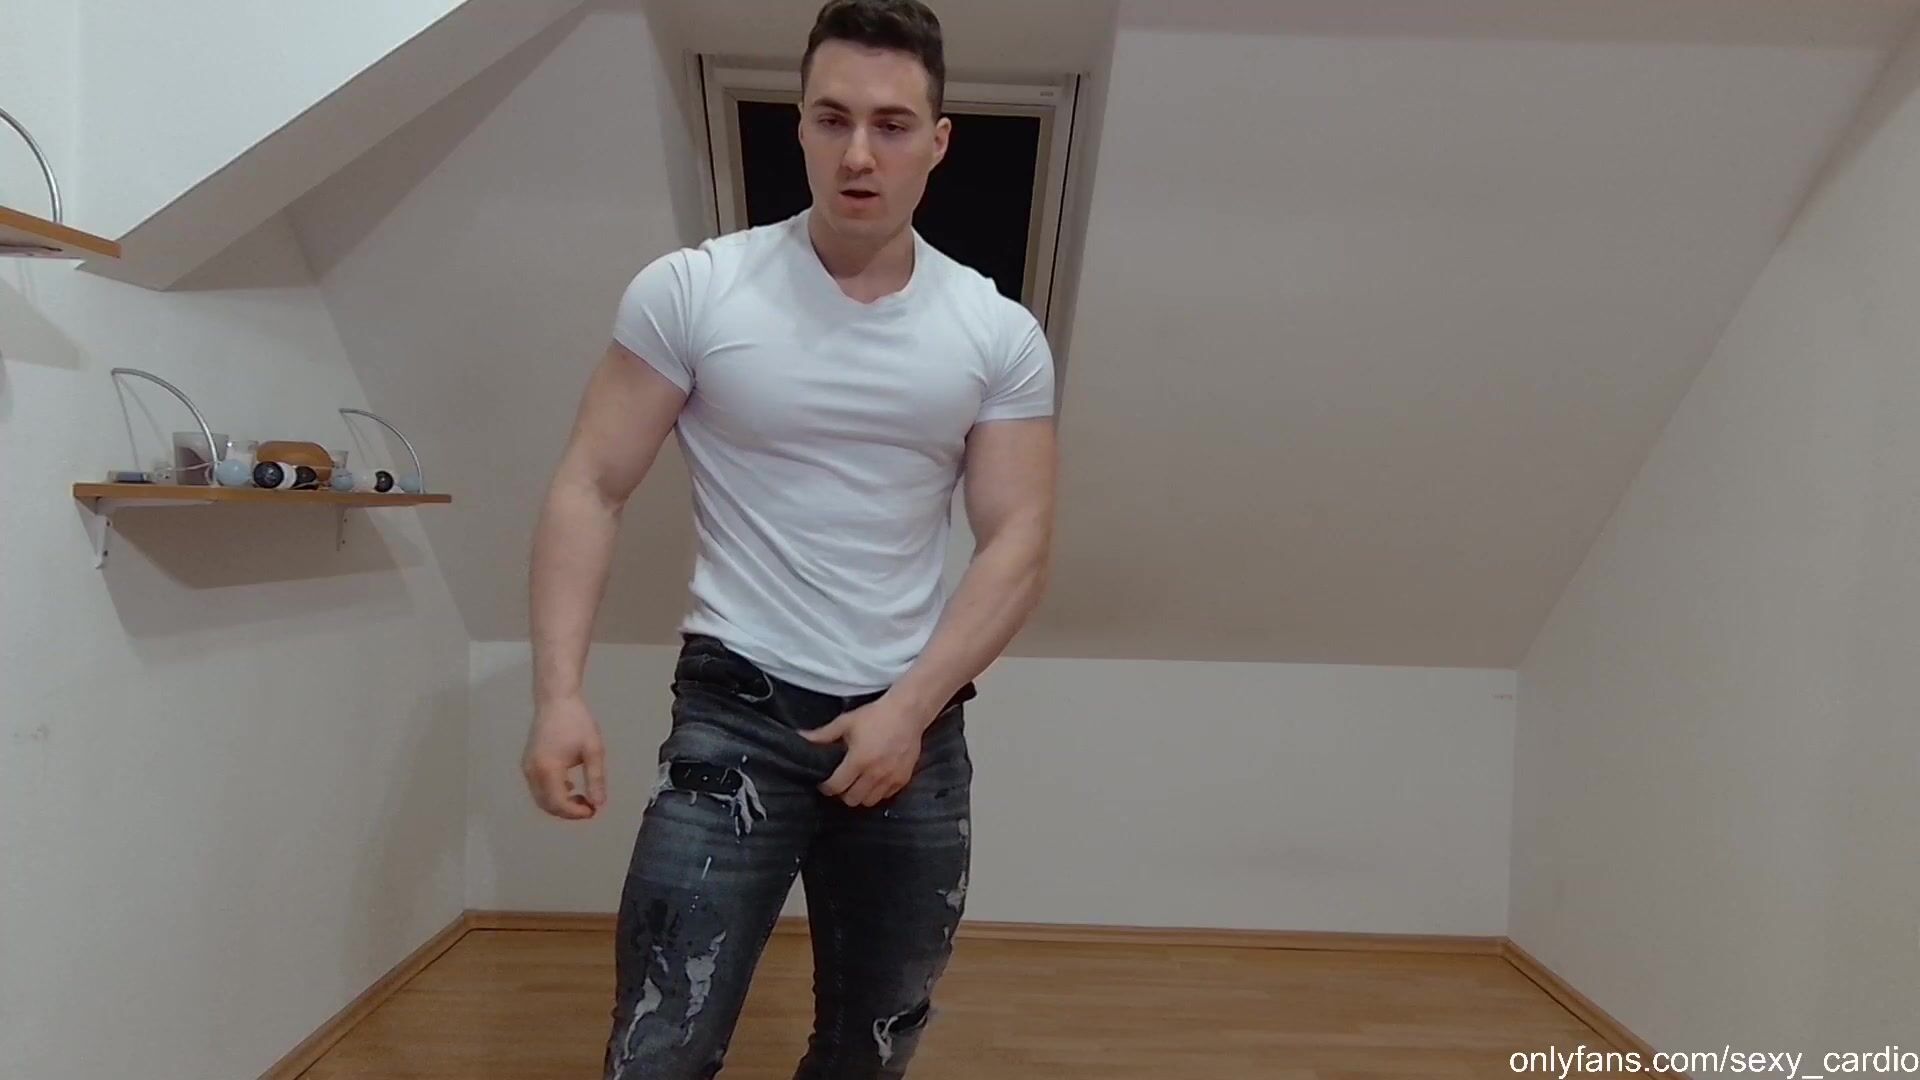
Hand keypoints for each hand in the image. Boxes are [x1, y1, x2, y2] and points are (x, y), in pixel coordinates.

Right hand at [522, 694, 607, 819]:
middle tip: (590, 807)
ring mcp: (527, 767)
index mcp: (548, 769)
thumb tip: (599, 804)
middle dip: (569, 811)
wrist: (556, 700)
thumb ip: (596, 779)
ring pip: (541, 798)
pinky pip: (538, 788)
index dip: (576, 813)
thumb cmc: (577, 722)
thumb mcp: (593, 750)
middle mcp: (532, 772)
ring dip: (560, 804)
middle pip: (547, 805)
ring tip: (583, 798)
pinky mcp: (527, 763)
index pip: (559, 803)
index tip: (594, 810)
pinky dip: (552, 794)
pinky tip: (570, 787)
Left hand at [801, 695, 928, 806]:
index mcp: (858, 760)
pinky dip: (877, 792)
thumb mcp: (846, 722)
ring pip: (869, 802)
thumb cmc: (875, 716)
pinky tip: (873, 780)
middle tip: (841, 783)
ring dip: (860, 795)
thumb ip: (823, 735)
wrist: (907, 713)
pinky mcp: (903, 779)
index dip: (826, 788)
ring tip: (857, 783)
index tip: (824, 783)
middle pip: (852, 799)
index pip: (836, 787)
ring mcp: (890, 778)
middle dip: (842, 793)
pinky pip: (886, 796)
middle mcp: (875, 773)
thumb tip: (800, 738)